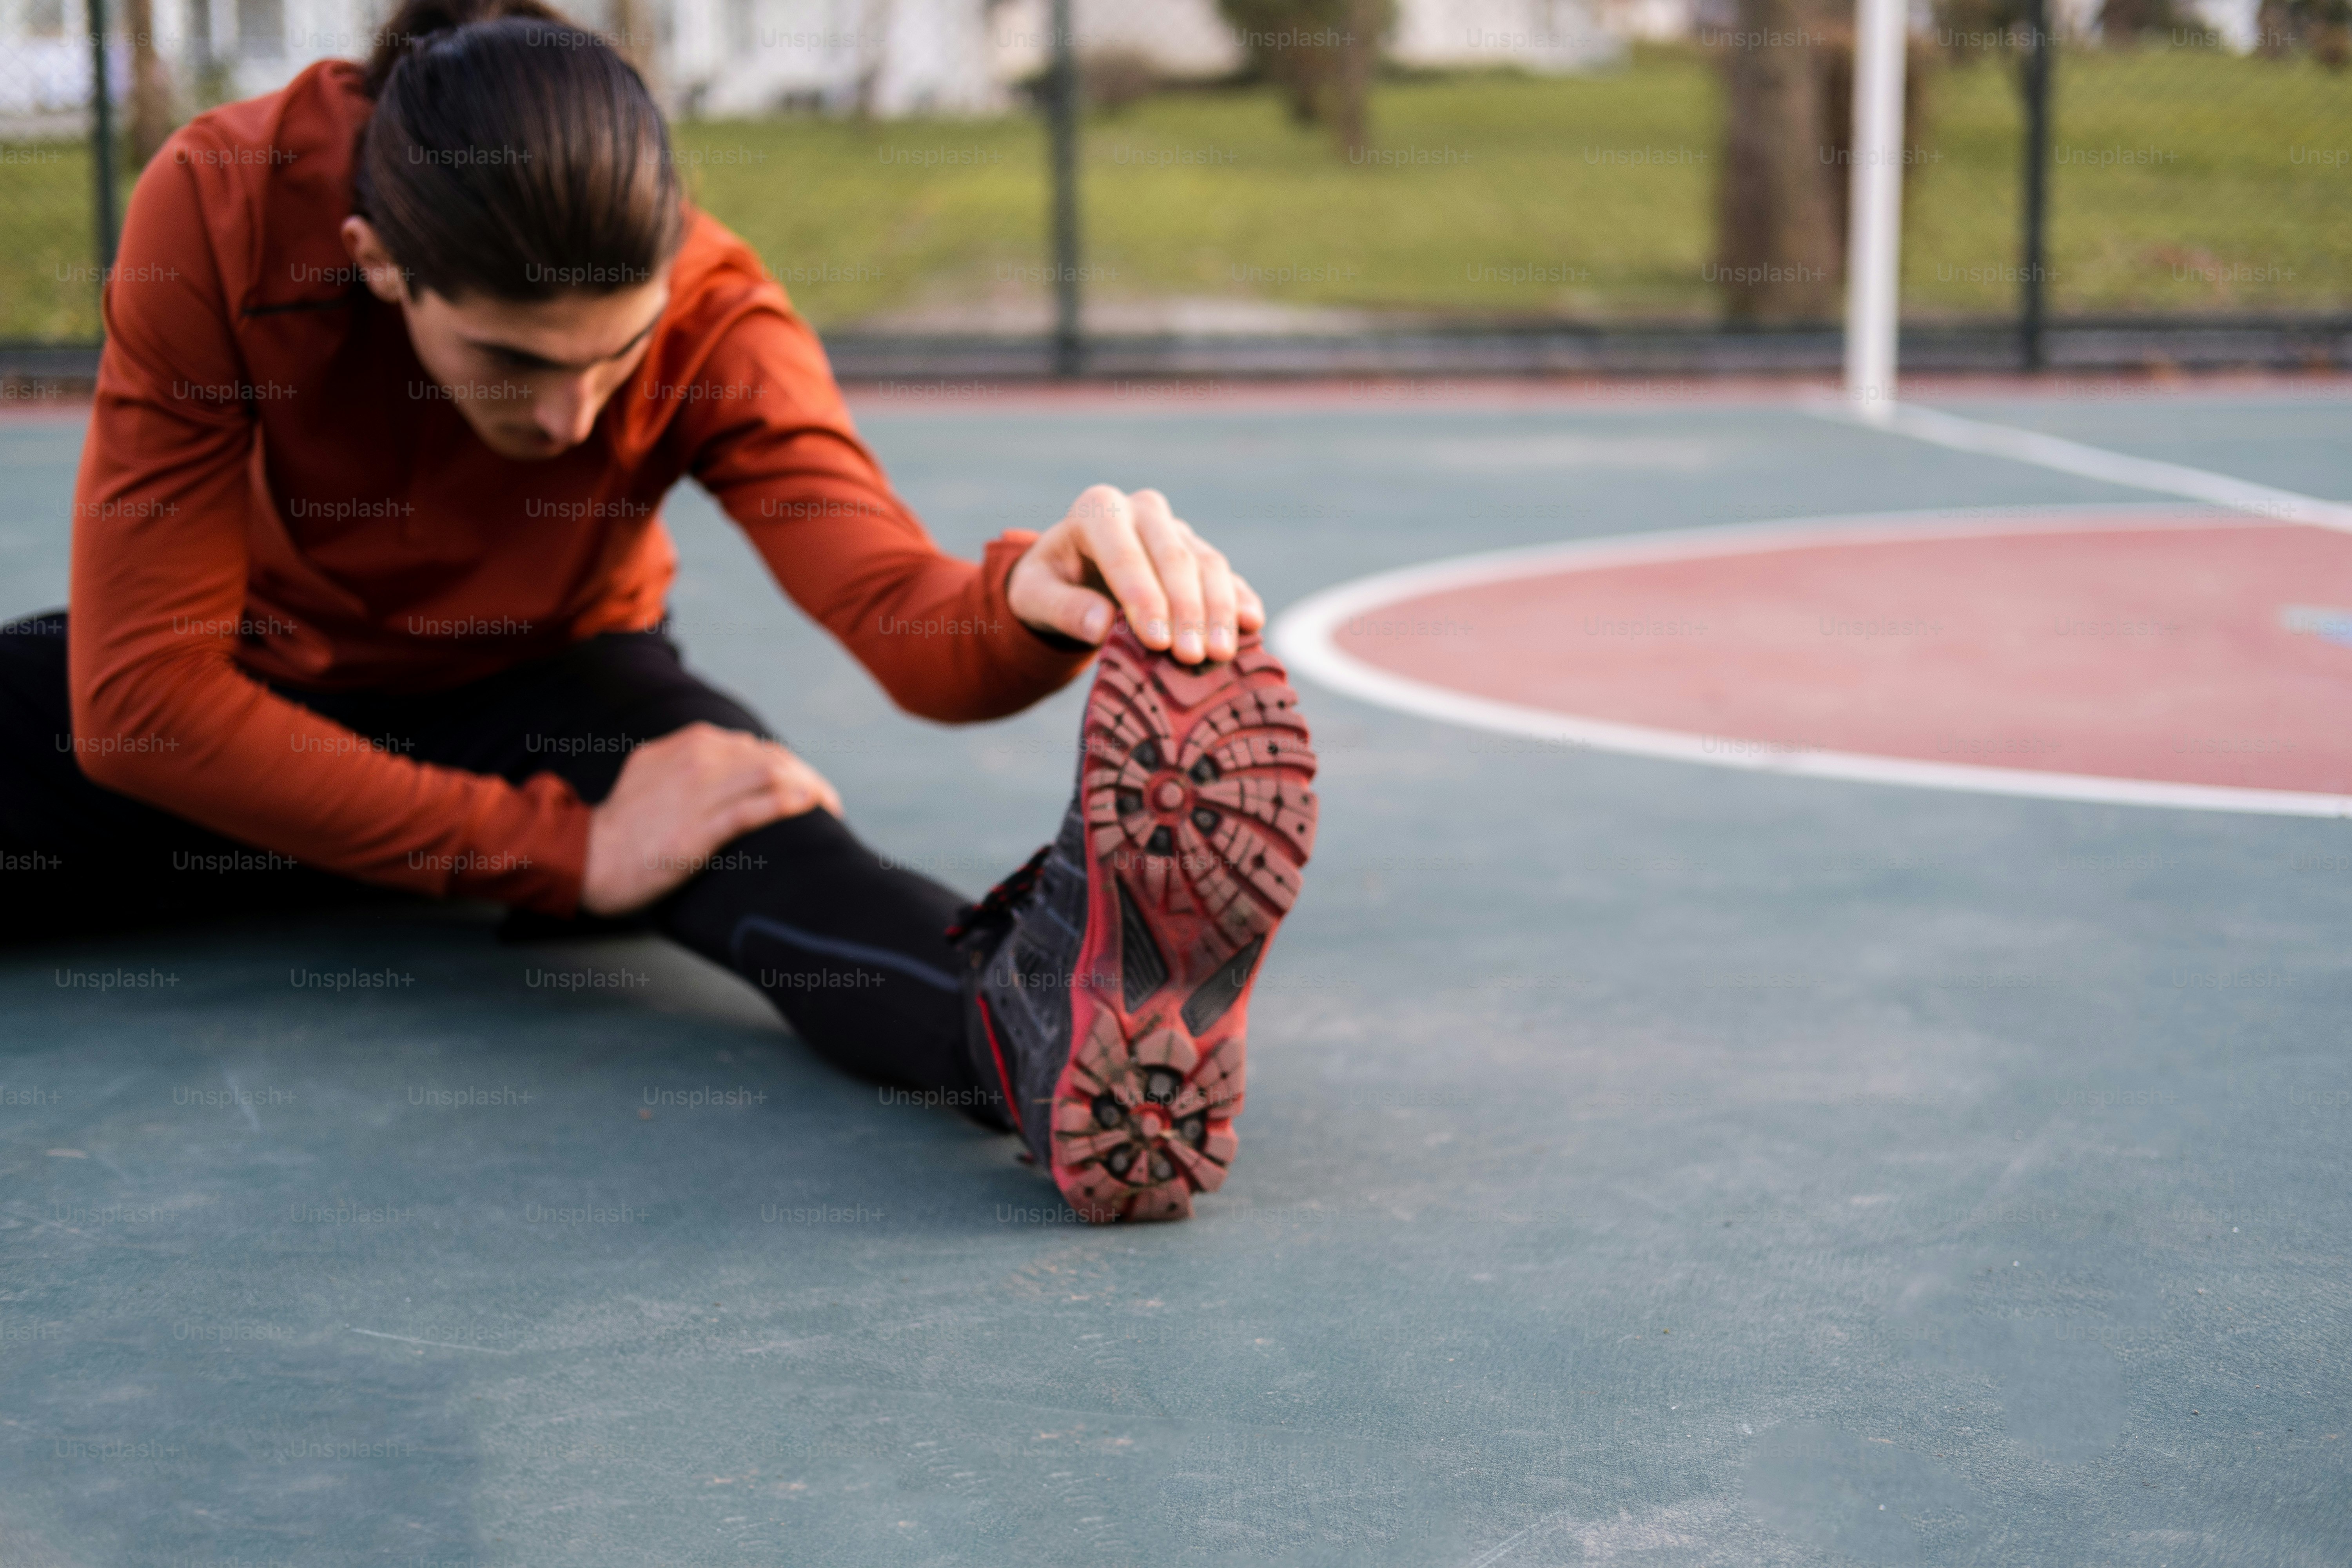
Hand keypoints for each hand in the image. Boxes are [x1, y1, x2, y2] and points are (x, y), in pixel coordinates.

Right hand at [580, 722, 840, 915]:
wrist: (588, 855)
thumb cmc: (625, 823)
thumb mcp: (653, 771)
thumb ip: (689, 759)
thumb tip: (727, 757)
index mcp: (690, 743)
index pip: (757, 747)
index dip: (789, 765)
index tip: (805, 786)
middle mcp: (698, 758)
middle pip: (773, 757)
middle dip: (808, 777)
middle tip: (830, 802)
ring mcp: (700, 791)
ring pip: (772, 775)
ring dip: (810, 788)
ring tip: (831, 808)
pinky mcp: (700, 828)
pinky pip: (757, 806)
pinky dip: (791, 802)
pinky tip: (813, 805)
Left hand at [1005, 485, 1265, 664]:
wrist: (1069, 571)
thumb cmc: (1049, 584)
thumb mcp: (1034, 597)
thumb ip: (1063, 609)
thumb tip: (1102, 626)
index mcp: (1098, 510)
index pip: (1126, 556)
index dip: (1144, 600)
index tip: (1157, 643)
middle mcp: (1142, 510)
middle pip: (1173, 558)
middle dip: (1186, 611)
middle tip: (1192, 656)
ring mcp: (1175, 528)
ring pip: (1207, 563)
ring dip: (1218, 610)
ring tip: (1220, 653)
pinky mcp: (1198, 552)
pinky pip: (1225, 574)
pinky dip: (1240, 599)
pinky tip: (1253, 625)